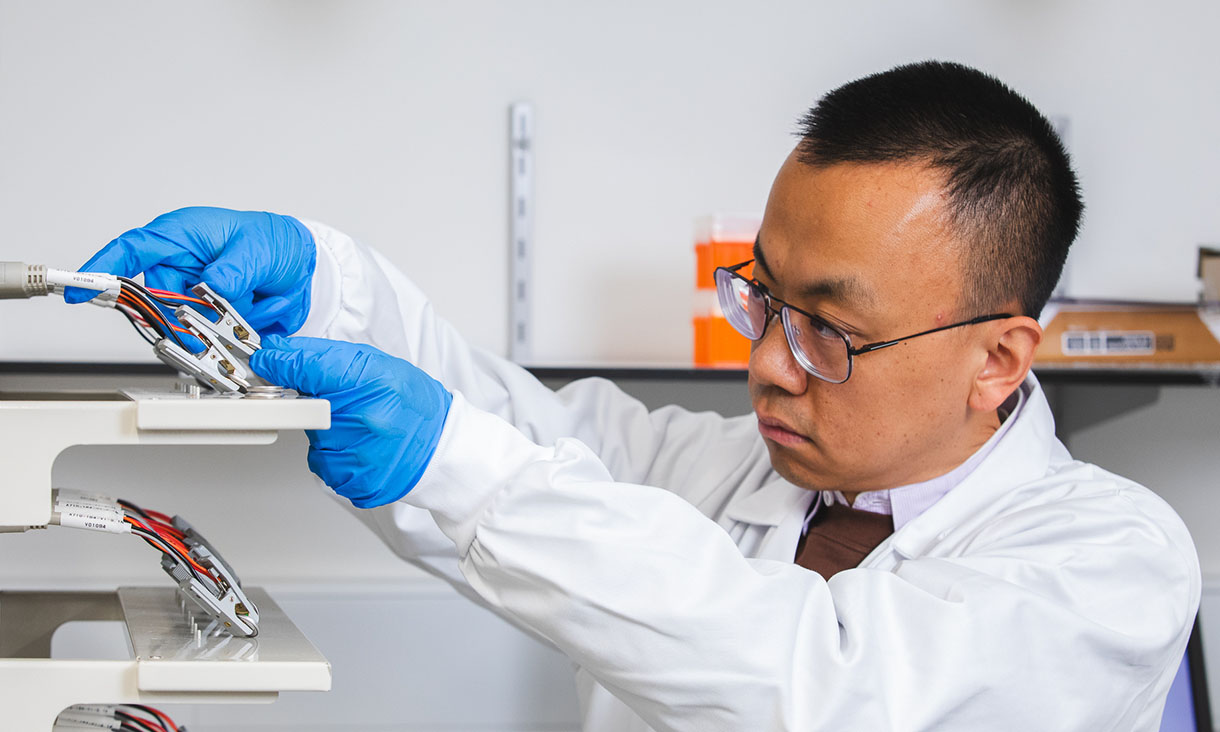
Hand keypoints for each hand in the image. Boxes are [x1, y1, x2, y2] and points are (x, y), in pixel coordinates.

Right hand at [67, 207, 315, 335]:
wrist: (305, 269)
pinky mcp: (207, 316)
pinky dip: (227, 333)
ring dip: (214, 323)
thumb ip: (236, 267)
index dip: (104, 269)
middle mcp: (181, 265)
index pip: (133, 250)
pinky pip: (204, 335)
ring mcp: (192, 292)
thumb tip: (214, 283)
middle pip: (157, 299)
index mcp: (183, 235)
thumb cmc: (276, 243)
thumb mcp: (259, 249)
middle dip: (184, 313)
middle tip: (221, 311)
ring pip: (182, 322)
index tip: (81, 289)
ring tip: (250, 305)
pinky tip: (251, 316)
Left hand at [250, 335, 452, 507]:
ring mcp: (357, 457)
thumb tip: (280, 353)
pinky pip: (325, 466)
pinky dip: (338, 456)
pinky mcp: (353, 483)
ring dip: (328, 433)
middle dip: (314, 403)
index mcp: (372, 384)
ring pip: (313, 440)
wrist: (443, 448)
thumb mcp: (379, 365)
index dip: (279, 362)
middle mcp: (362, 422)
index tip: (268, 360)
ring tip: (363, 429)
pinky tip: (363, 448)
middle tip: (344, 404)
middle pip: (305, 406)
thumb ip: (327, 358)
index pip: (305, 367)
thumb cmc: (415, 406)